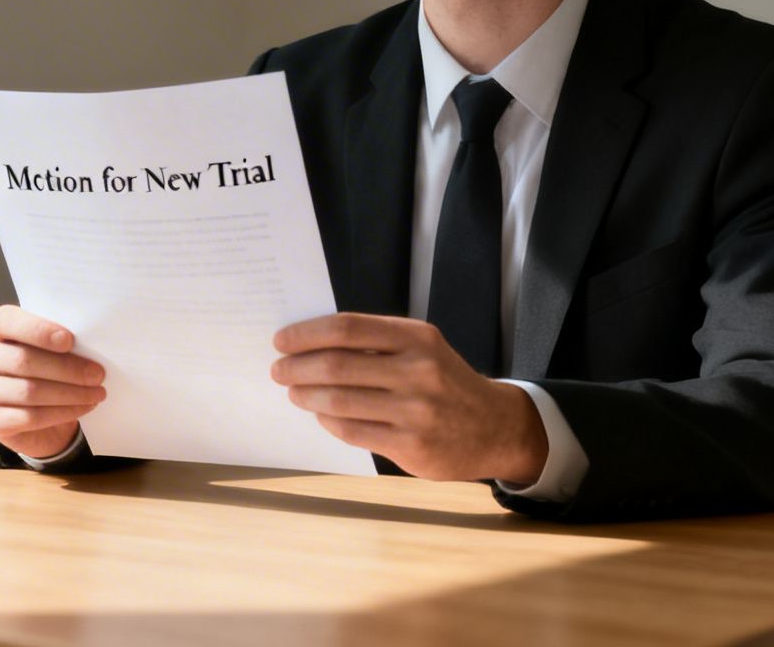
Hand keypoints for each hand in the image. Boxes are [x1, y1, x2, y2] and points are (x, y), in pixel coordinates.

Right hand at [0, 304, 105, 461]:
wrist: (30, 406)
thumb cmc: (43, 365)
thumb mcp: (48, 344)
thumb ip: (58, 339)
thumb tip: (90, 343)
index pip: (8, 322)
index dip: (39, 331)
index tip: (70, 340)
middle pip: (23, 361)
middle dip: (66, 369)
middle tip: (97, 374)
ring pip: (28, 392)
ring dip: (69, 394)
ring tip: (96, 393)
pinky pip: (29, 418)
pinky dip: (61, 413)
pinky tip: (83, 407)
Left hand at [270, 313, 547, 483]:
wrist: (495, 427)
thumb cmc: (445, 381)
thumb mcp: (422, 348)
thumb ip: (376, 343)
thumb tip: (310, 343)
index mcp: (416, 337)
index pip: (347, 329)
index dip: (307, 334)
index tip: (282, 340)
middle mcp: (418, 371)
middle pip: (336, 365)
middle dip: (297, 367)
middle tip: (278, 370)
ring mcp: (415, 410)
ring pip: (339, 400)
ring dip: (305, 395)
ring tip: (294, 392)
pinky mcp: (411, 445)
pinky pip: (352, 431)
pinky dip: (328, 420)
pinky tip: (321, 414)